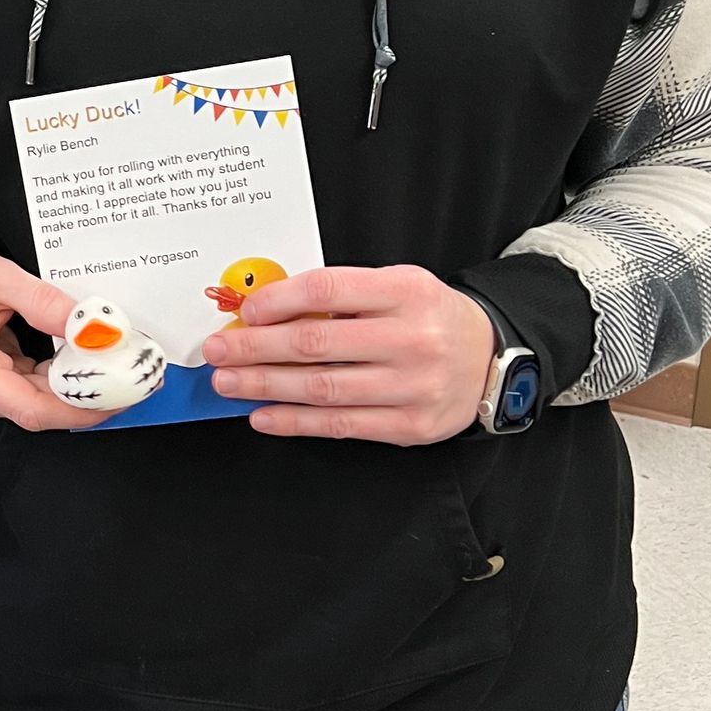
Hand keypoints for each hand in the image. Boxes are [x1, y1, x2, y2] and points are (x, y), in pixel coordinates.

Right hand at [0, 247, 108, 430]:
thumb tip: (87, 328)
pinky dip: (59, 382)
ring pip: (38, 404)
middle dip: (87, 397)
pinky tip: (82, 365)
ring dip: (75, 389)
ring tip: (111, 367)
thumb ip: (43, 302)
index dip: (80, 408)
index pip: (31, 408)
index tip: (116, 395)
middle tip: (129, 377)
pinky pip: (31, 394)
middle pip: (38, 410)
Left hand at [205, 264, 495, 444]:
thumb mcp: (397, 285)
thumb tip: (269, 309)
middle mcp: (411, 338)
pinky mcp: (409, 425)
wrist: (491, 358)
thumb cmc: (430, 318)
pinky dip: (294, 421)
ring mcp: (411, 385)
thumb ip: (343, 294)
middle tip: (219, 350)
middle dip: (255, 348)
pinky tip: (264, 415)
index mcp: (405, 292)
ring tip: (229, 382)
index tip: (246, 312)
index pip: (326, 291)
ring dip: (264, 386)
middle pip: (315, 344)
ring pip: (321, 388)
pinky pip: (339, 424)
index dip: (277, 301)